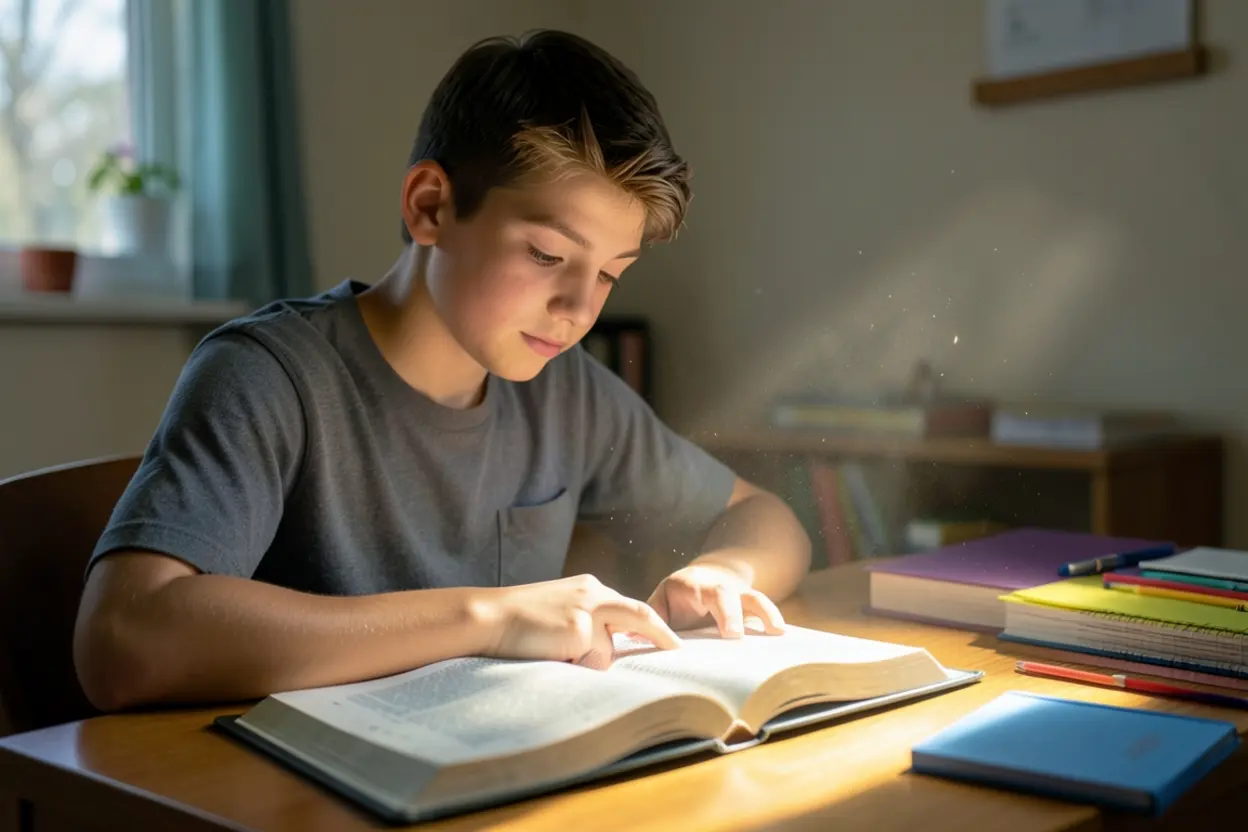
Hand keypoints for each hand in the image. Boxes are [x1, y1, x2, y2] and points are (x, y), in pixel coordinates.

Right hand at [479, 574, 680, 669]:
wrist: (489, 616)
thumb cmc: (518, 621)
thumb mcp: (559, 611)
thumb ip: (586, 622)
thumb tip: (608, 650)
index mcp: (590, 587)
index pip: (629, 608)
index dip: (649, 628)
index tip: (667, 641)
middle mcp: (594, 594)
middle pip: (641, 616)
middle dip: (663, 636)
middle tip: (680, 651)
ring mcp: (588, 611)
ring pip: (606, 652)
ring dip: (586, 662)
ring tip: (552, 652)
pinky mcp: (579, 630)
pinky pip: (589, 663)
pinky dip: (573, 666)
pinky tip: (549, 653)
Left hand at [647, 563, 785, 638]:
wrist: (697, 585)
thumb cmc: (674, 602)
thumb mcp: (660, 604)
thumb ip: (651, 618)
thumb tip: (631, 637)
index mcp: (690, 586)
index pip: (703, 593)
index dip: (718, 610)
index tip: (726, 632)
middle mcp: (716, 588)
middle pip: (728, 594)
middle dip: (732, 613)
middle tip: (736, 635)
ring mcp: (735, 597)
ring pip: (753, 598)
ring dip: (766, 612)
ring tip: (777, 630)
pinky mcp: (748, 610)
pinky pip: (763, 612)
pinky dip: (773, 621)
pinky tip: (782, 636)